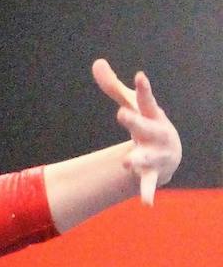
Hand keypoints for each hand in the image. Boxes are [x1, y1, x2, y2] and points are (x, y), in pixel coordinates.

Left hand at [91, 59, 180, 206]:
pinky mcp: (153, 173)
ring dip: (137, 158)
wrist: (170, 154)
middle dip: (133, 120)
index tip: (139, 76)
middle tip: (120, 113)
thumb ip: (113, 86)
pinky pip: (149, 183)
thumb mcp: (132, 105)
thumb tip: (96, 62)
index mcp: (151, 115)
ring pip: (145, 156)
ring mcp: (156, 153)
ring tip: (126, 162)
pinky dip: (148, 193)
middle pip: (143, 125)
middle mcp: (156, 133)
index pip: (145, 100)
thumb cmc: (148, 124)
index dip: (142, 88)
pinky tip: (146, 203)